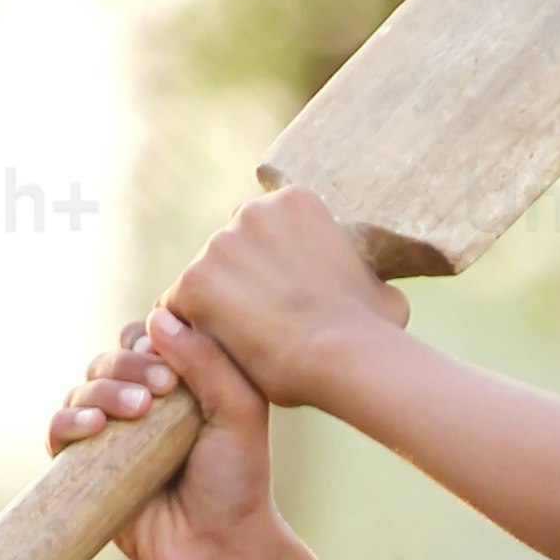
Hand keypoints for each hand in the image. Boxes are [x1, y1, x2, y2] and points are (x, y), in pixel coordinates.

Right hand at [47, 307, 279, 559]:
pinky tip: (94, 428)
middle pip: (110, 359)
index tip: (173, 366)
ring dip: (104, 392)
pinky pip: (58, 431)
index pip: (144, 338)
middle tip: (160, 392)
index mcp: (174, 383)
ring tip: (137, 412)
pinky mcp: (85, 468)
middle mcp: (138, 404)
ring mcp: (110, 435)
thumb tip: (158, 316)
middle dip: (129, 367)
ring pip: (83, 389)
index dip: (149, 340)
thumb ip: (208, 361)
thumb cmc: (238, 481)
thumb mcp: (239, 412)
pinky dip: (69, 421)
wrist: (220, 547)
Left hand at [160, 180, 408, 407]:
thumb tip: (375, 290)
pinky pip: (178, 309)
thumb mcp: (381, 291)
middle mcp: (251, 212)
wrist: (344, 355)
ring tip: (240, 349)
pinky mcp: (193, 281)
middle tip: (259, 328)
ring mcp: (218, 245)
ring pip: (203, 280)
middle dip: (238, 285)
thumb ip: (362, 278)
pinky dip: (190, 334)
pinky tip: (216, 357)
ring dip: (214, 309)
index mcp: (294, 202)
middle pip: (229, 251)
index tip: (283, 303)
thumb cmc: (371, 330)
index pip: (262, 233)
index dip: (269, 271)